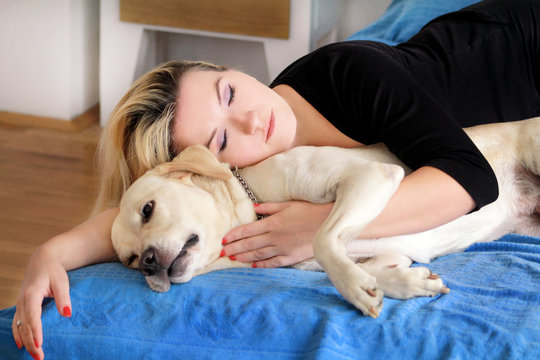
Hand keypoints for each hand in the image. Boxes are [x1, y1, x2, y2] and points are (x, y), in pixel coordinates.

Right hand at [12, 243, 71, 359]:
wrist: (42, 260)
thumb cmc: (54, 270)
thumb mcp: (62, 281)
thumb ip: (63, 298)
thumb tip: (67, 314)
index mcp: (32, 294)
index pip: (33, 316)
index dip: (35, 331)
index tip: (40, 344)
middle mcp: (22, 301)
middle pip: (25, 326)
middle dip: (31, 342)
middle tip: (39, 357)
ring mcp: (20, 303)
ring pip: (19, 326)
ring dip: (25, 341)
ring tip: (34, 355)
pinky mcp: (21, 305)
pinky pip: (16, 323)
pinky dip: (18, 334)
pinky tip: (20, 345)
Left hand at [222, 201, 333, 267]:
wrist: (329, 224)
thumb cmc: (310, 211)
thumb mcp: (289, 204)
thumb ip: (270, 207)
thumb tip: (254, 207)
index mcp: (273, 222)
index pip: (248, 230)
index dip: (234, 235)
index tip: (224, 239)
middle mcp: (275, 236)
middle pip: (250, 244)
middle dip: (234, 248)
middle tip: (222, 252)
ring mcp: (282, 248)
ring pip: (258, 254)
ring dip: (244, 257)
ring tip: (233, 258)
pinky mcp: (291, 257)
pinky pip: (273, 262)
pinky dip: (262, 264)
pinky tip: (253, 265)